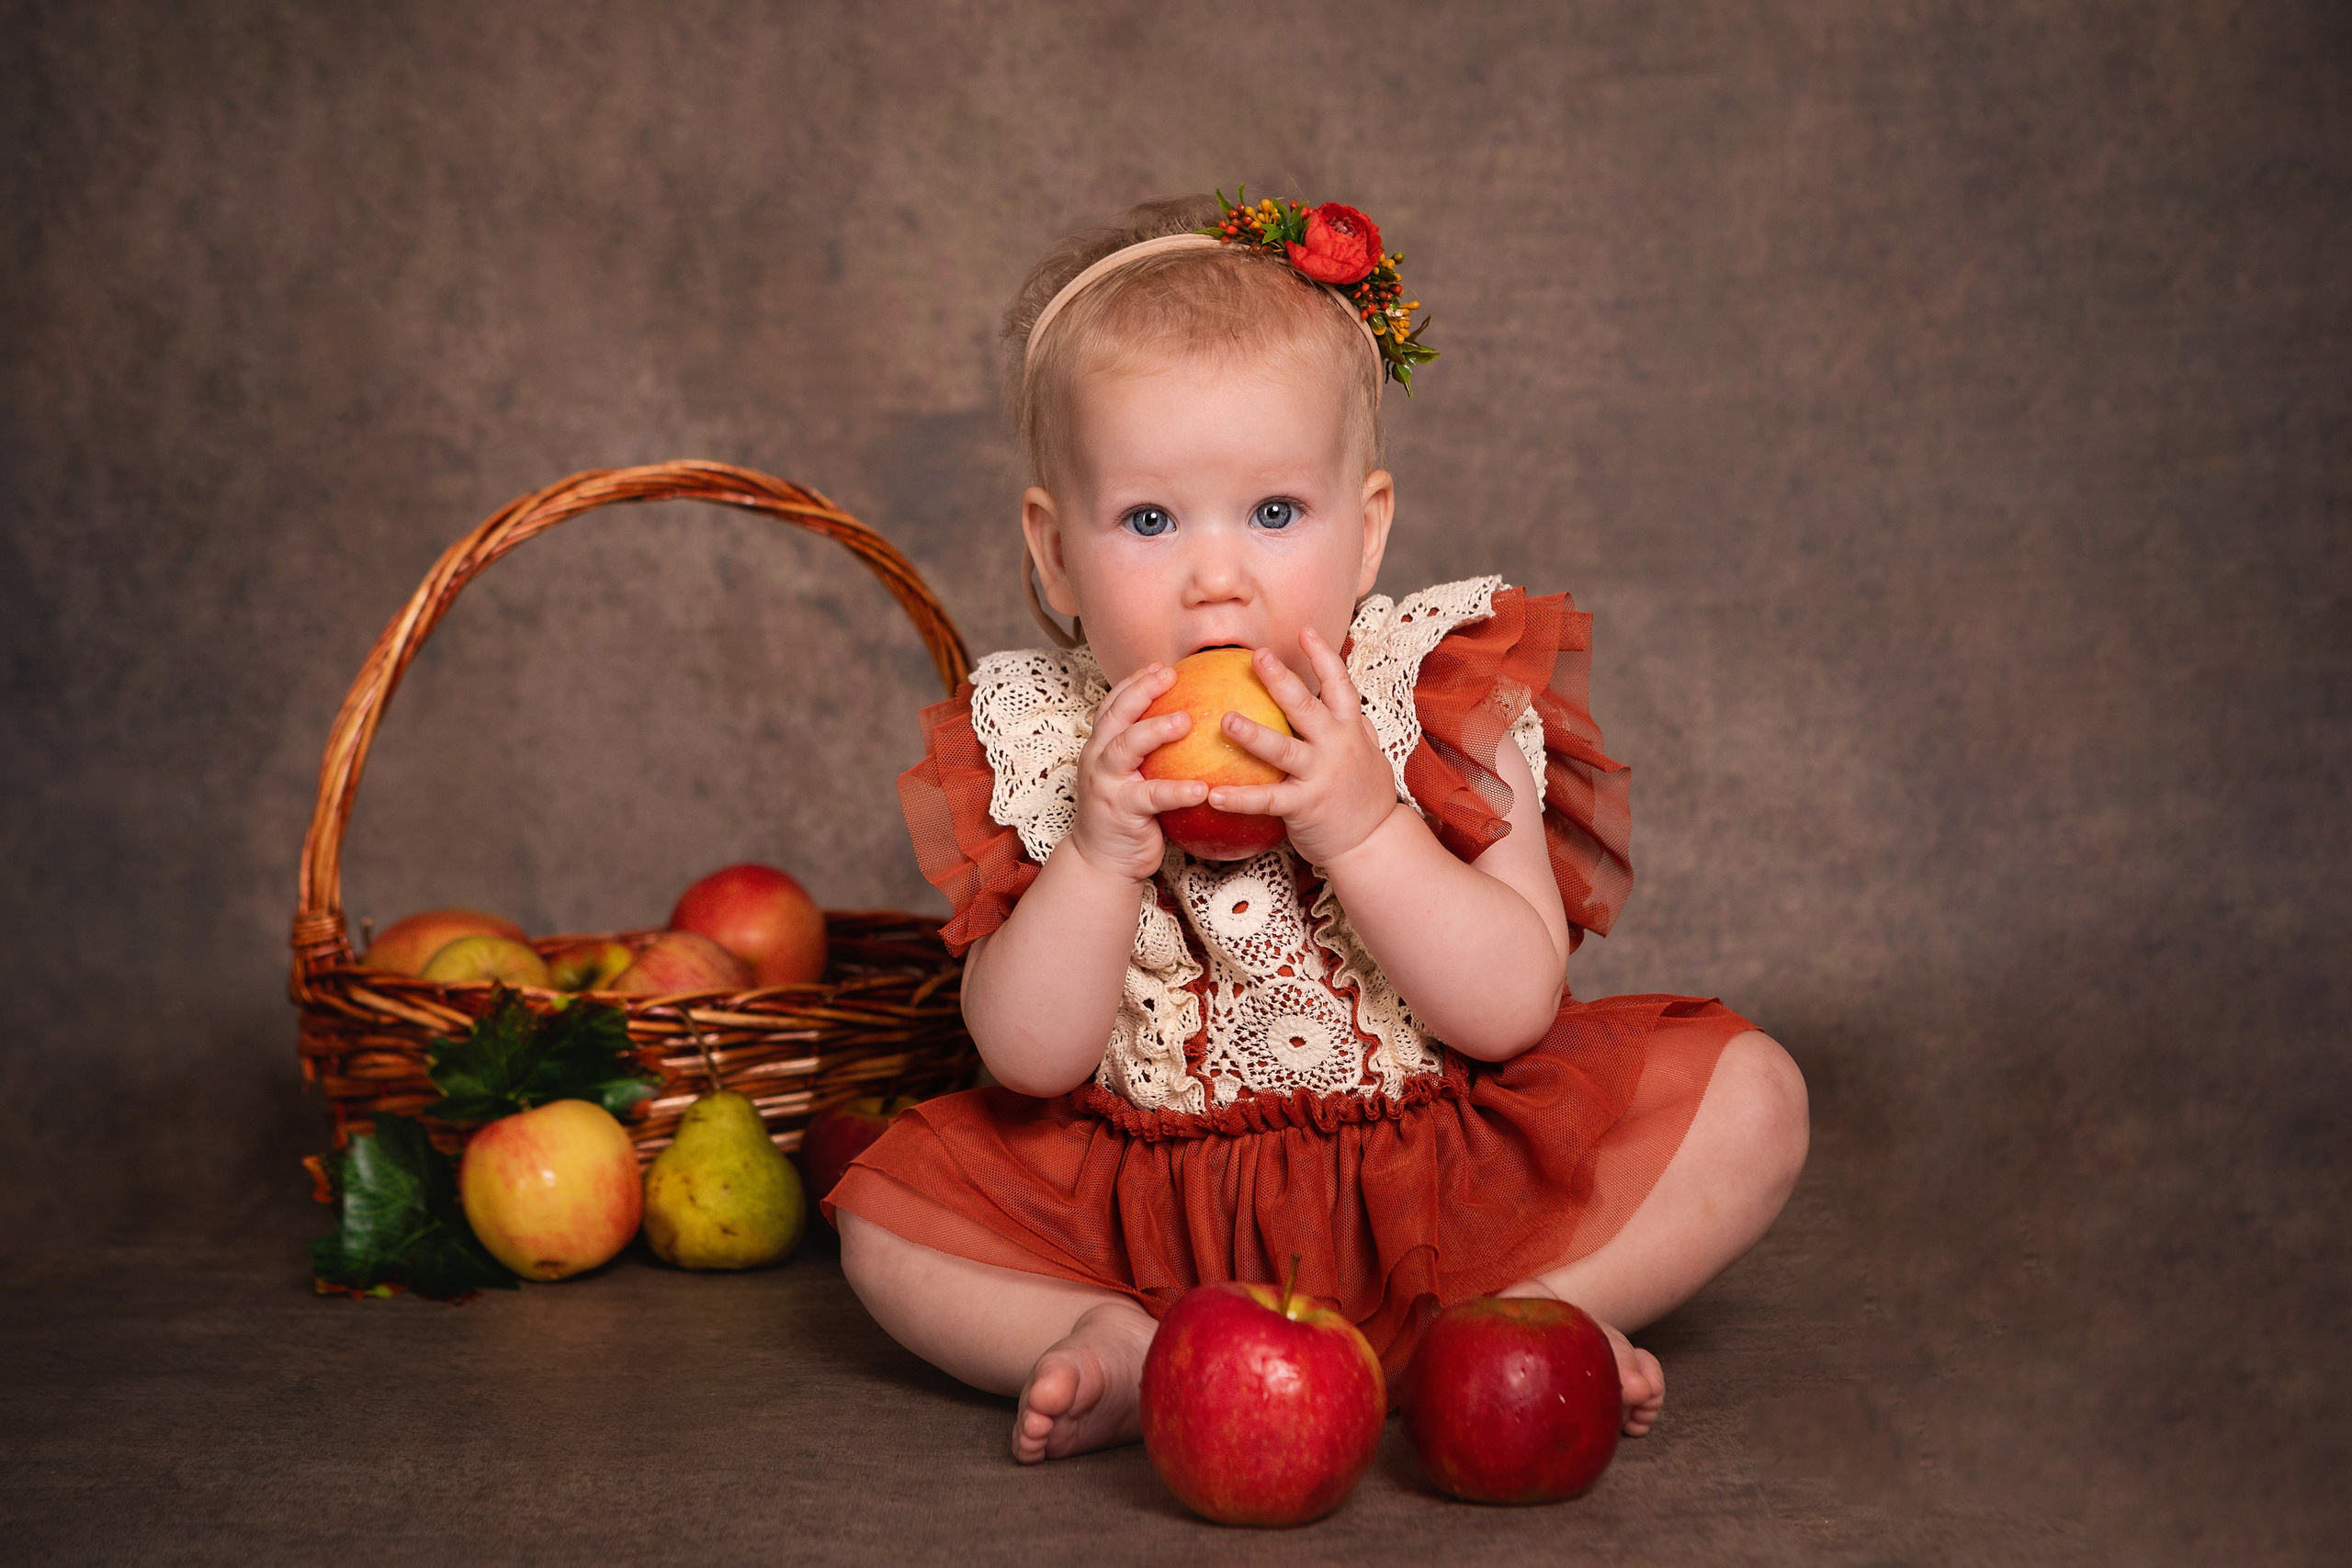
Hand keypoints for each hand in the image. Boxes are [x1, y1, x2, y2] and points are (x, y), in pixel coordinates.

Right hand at [1063, 662, 1208, 883]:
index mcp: (1101, 747)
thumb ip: (1149, 753)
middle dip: (1141, 691)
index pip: (1113, 705)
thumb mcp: (1132, 777)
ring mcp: (1105, 784)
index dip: (1134, 682)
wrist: (1102, 862)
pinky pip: (1152, 796)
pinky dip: (1177, 790)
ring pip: (1126, 747)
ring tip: (1186, 720)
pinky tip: (1201, 788)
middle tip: (1171, 676)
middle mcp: (1097, 759)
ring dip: (1155, 730)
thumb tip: (1193, 725)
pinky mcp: (1120, 810)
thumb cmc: (1126, 816)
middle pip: (1116, 715)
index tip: (1161, 666)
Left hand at [1210, 629, 1400, 866]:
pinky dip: (1239, 798)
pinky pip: (1266, 800)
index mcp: (1350, 730)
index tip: (1305, 631)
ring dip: (1254, 734)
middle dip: (1282, 680)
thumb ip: (1353, 725)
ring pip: (1284, 750)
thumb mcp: (1368, 752)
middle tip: (1256, 657)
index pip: (1340, 684)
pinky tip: (1212, 794)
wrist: (1374, 842)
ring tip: (1226, 720)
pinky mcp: (1305, 806)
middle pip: (1307, 707)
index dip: (1323, 656)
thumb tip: (1340, 695)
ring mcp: (1321, 776)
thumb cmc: (1364, 796)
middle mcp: (1337, 747)